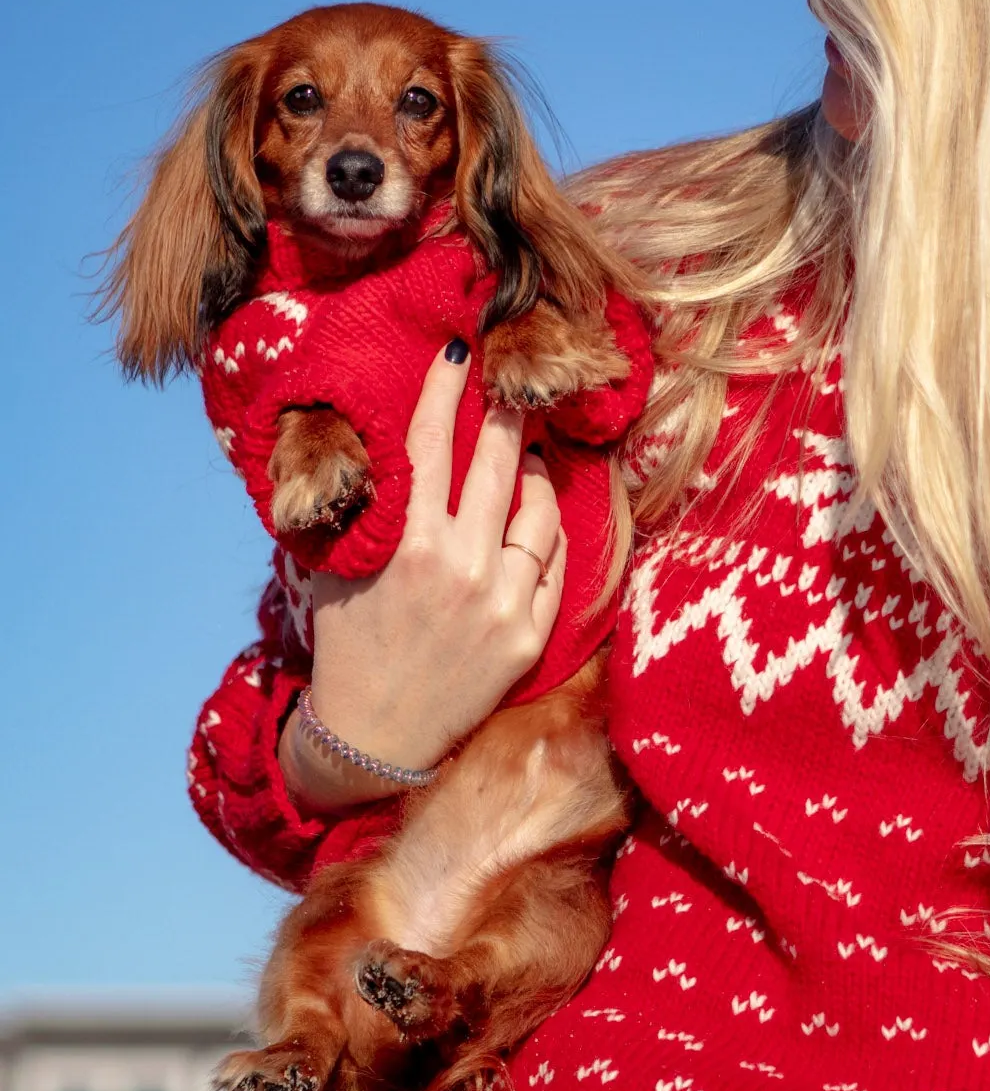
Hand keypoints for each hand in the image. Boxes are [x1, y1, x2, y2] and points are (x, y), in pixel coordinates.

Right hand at [279, 341, 564, 811]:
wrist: (373, 739)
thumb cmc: (347, 646)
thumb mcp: (333, 571)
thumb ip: (358, 510)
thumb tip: (367, 446)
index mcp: (408, 546)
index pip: (433, 445)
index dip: (447, 391)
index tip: (461, 351)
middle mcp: (463, 568)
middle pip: (500, 467)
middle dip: (508, 416)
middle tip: (515, 387)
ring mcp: (504, 603)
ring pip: (540, 513)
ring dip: (537, 474)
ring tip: (530, 457)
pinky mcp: (530, 635)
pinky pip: (556, 565)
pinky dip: (550, 534)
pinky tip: (539, 517)